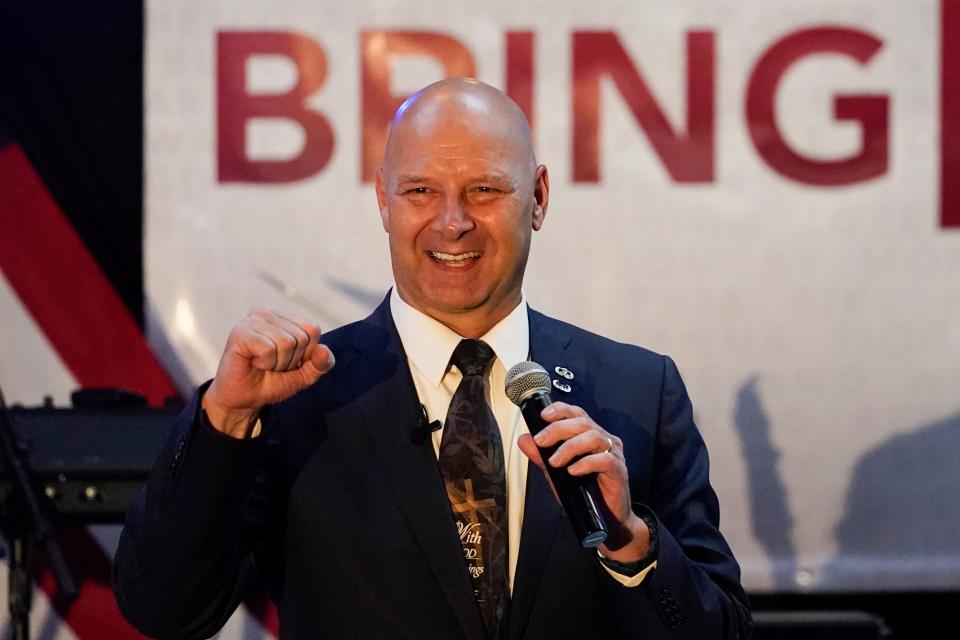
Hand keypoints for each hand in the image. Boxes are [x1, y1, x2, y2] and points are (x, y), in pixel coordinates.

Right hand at [202, 309, 334, 437]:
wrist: (242, 400)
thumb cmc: (270, 383)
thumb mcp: (304, 376)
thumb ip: (321, 364)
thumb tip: (323, 349)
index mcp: (283, 319)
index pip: (313, 330)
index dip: (305, 354)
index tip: (286, 362)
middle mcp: (267, 314)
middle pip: (300, 337)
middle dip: (290, 361)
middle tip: (270, 365)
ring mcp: (252, 321)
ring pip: (286, 343)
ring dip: (277, 363)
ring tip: (261, 364)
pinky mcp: (240, 332)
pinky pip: (269, 349)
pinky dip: (265, 363)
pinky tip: (252, 362)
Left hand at [517, 402, 649, 562]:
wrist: (605, 520)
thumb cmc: (583, 493)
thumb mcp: (556, 473)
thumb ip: (541, 456)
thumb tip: (523, 439)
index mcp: (588, 434)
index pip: (576, 413)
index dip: (560, 410)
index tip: (543, 415)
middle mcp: (603, 439)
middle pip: (582, 422)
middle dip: (558, 429)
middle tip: (541, 441)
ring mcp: (613, 453)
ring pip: (593, 437)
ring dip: (570, 447)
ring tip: (555, 462)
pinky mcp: (619, 470)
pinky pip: (605, 460)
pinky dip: (586, 463)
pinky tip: (573, 471)